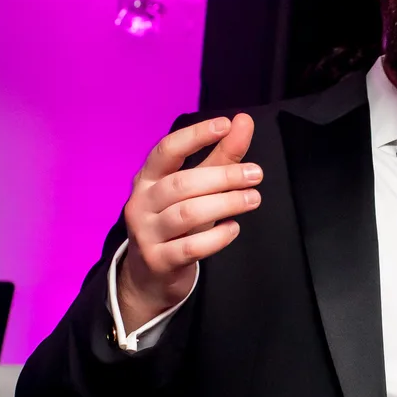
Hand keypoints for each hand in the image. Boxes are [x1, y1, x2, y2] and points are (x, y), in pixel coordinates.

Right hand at [116, 114, 260, 331]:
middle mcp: (141, 203)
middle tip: (256, 174)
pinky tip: (234, 228)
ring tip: (253, 199)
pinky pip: (191, 247)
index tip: (225, 124)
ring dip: (225, 203)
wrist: (150, 276)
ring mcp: (146, 234)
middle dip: (222, 176)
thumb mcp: (195, 189)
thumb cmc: (176, 224)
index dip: (195, 136)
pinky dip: (217, 236)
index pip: (167, 150)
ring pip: (187, 214)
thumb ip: (220, 156)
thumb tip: (243, 120)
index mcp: (147, 179)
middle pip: (182, 184)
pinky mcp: (159, 261)